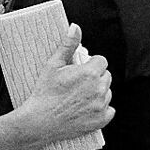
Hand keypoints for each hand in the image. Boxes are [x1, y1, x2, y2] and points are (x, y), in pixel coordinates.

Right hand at [22, 24, 114, 147]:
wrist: (39, 122)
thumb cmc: (44, 93)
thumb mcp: (53, 65)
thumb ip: (68, 45)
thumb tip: (75, 27)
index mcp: (89, 73)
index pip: (101, 61)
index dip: (91, 64)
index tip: (81, 69)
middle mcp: (99, 89)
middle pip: (106, 76)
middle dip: (95, 77)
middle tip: (78, 84)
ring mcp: (101, 106)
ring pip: (108, 93)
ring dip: (98, 93)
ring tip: (79, 97)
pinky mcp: (100, 120)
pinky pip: (109, 111)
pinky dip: (101, 110)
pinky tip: (86, 108)